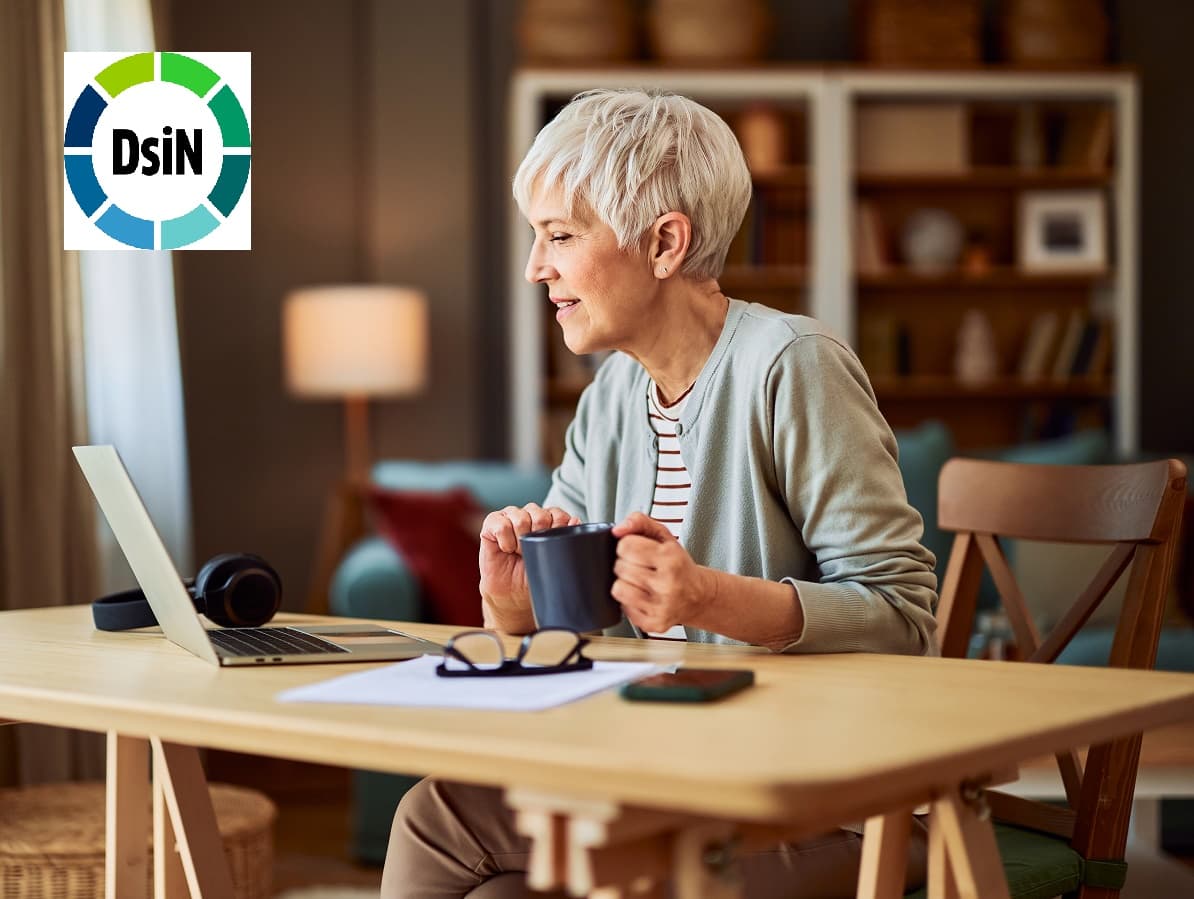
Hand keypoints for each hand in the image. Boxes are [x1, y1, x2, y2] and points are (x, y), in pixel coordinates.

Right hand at [479, 503, 579, 618]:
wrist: (512, 595)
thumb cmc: (534, 576)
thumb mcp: (555, 561)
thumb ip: (567, 540)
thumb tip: (576, 520)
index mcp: (549, 520)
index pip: (558, 514)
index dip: (557, 529)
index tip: (551, 548)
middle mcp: (530, 514)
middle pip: (540, 514)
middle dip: (538, 536)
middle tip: (532, 553)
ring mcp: (511, 516)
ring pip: (521, 518)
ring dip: (520, 540)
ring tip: (518, 553)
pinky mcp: (492, 522)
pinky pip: (501, 525)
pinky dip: (505, 541)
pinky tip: (506, 549)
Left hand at [610, 512, 713, 632]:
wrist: (699, 596)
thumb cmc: (678, 565)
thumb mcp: (664, 536)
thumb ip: (639, 522)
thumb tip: (617, 530)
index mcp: (671, 559)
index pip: (625, 546)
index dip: (627, 546)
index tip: (637, 550)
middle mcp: (668, 584)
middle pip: (620, 567)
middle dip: (626, 564)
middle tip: (641, 566)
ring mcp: (661, 607)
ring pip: (618, 589)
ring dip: (625, 583)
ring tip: (640, 581)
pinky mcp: (654, 623)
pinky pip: (623, 608)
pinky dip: (629, 601)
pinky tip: (643, 596)